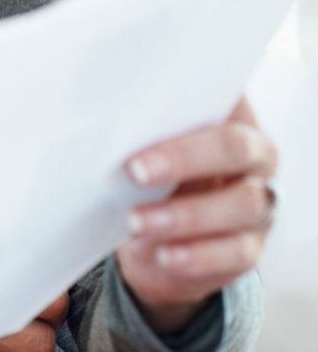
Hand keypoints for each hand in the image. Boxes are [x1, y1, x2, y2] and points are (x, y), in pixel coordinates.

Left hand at [120, 96, 278, 333]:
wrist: (157, 239)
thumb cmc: (149, 172)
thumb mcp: (144, 143)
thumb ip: (137, 123)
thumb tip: (92, 102)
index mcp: (231, 117)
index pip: (224, 96)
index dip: (192, 99)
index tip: (144, 107)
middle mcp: (256, 158)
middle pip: (235, 149)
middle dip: (184, 157)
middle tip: (135, 170)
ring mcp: (259, 205)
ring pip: (239, 205)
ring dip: (184, 215)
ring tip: (135, 221)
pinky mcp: (248, 249)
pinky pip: (233, 253)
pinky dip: (197, 255)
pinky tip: (164, 254)